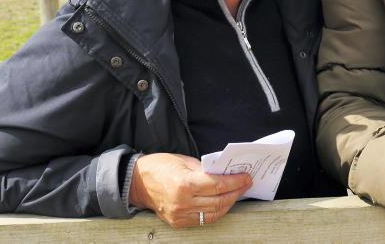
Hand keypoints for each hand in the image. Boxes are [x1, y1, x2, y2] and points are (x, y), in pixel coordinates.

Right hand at [129, 153, 251, 227]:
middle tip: (246, 184)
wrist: (137, 182)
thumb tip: (225, 173)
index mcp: (185, 184)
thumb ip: (205, 169)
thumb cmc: (160, 166)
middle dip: (236, 192)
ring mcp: (180, 215)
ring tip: (237, 193)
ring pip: (213, 213)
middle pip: (219, 201)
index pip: (218, 185)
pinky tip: (223, 202)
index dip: (236, 182)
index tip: (246, 177)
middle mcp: (183, 203)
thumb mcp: (184, 161)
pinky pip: (203, 219)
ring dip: (229, 203)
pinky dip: (216, 212)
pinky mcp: (177, 222)